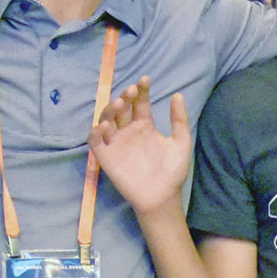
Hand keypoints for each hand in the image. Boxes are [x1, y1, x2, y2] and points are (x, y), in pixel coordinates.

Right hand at [88, 77, 191, 216]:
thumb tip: (177, 94)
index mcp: (145, 125)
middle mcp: (128, 131)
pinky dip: (95, 133)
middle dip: (124, 97)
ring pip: (106, 119)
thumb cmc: (172, 171)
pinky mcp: (106, 157)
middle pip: (121, 108)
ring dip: (110, 109)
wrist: (162, 196)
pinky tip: (104, 127)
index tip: (144, 80)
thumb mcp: (181, 143)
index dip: (141, 90)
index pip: (139, 103)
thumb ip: (179, 120)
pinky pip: (95, 142)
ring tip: (120, 104)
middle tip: (131, 92)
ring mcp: (116, 143)